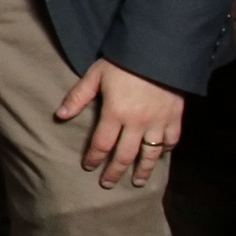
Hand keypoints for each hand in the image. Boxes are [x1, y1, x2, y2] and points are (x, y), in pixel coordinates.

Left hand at [57, 58, 183, 186]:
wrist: (159, 51)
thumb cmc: (124, 62)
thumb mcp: (96, 75)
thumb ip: (78, 96)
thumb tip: (60, 115)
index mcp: (115, 113)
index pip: (101, 144)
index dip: (94, 158)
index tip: (89, 167)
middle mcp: (137, 123)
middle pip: (124, 155)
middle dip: (114, 172)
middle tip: (107, 184)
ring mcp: (158, 122)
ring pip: (150, 154)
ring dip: (142, 170)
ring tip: (137, 182)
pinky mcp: (175, 117)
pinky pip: (172, 140)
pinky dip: (166, 151)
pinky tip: (160, 157)